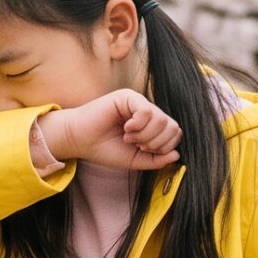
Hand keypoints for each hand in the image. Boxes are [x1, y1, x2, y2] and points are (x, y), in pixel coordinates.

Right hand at [41, 90, 183, 171]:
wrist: (81, 142)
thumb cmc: (105, 149)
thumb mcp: (136, 160)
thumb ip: (156, 160)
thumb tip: (176, 154)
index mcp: (152, 125)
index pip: (175, 133)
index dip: (164, 147)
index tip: (144, 150)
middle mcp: (148, 112)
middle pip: (172, 126)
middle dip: (156, 142)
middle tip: (137, 144)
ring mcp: (138, 102)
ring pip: (161, 120)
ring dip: (145, 135)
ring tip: (129, 137)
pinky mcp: (128, 96)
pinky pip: (147, 111)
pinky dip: (138, 125)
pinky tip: (126, 128)